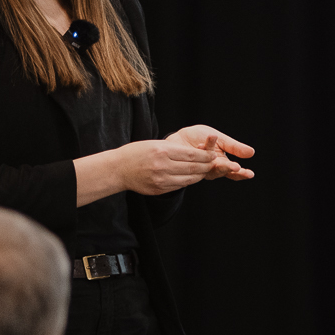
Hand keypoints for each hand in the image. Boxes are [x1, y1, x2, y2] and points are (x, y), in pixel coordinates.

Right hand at [116, 127, 255, 195]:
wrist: (118, 169)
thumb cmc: (136, 152)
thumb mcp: (155, 144)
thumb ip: (174, 149)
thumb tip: (197, 152)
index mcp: (163, 152)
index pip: (192, 154)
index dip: (206, 154)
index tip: (214, 153)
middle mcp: (163, 167)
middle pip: (193, 167)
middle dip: (207, 165)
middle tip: (216, 162)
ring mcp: (161, 180)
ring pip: (189, 178)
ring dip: (201, 174)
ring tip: (207, 169)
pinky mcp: (160, 189)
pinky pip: (180, 185)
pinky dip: (189, 181)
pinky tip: (194, 176)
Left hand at [165, 125, 254, 181]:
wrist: (181, 137)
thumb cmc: (201, 138)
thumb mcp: (222, 140)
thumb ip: (234, 147)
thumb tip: (252, 153)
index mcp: (221, 164)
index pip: (234, 172)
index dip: (242, 174)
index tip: (250, 174)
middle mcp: (211, 168)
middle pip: (222, 172)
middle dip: (228, 169)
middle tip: (235, 167)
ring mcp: (200, 167)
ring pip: (210, 167)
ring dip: (216, 161)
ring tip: (221, 154)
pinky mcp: (189, 163)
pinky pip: (198, 157)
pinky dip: (205, 147)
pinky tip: (210, 138)